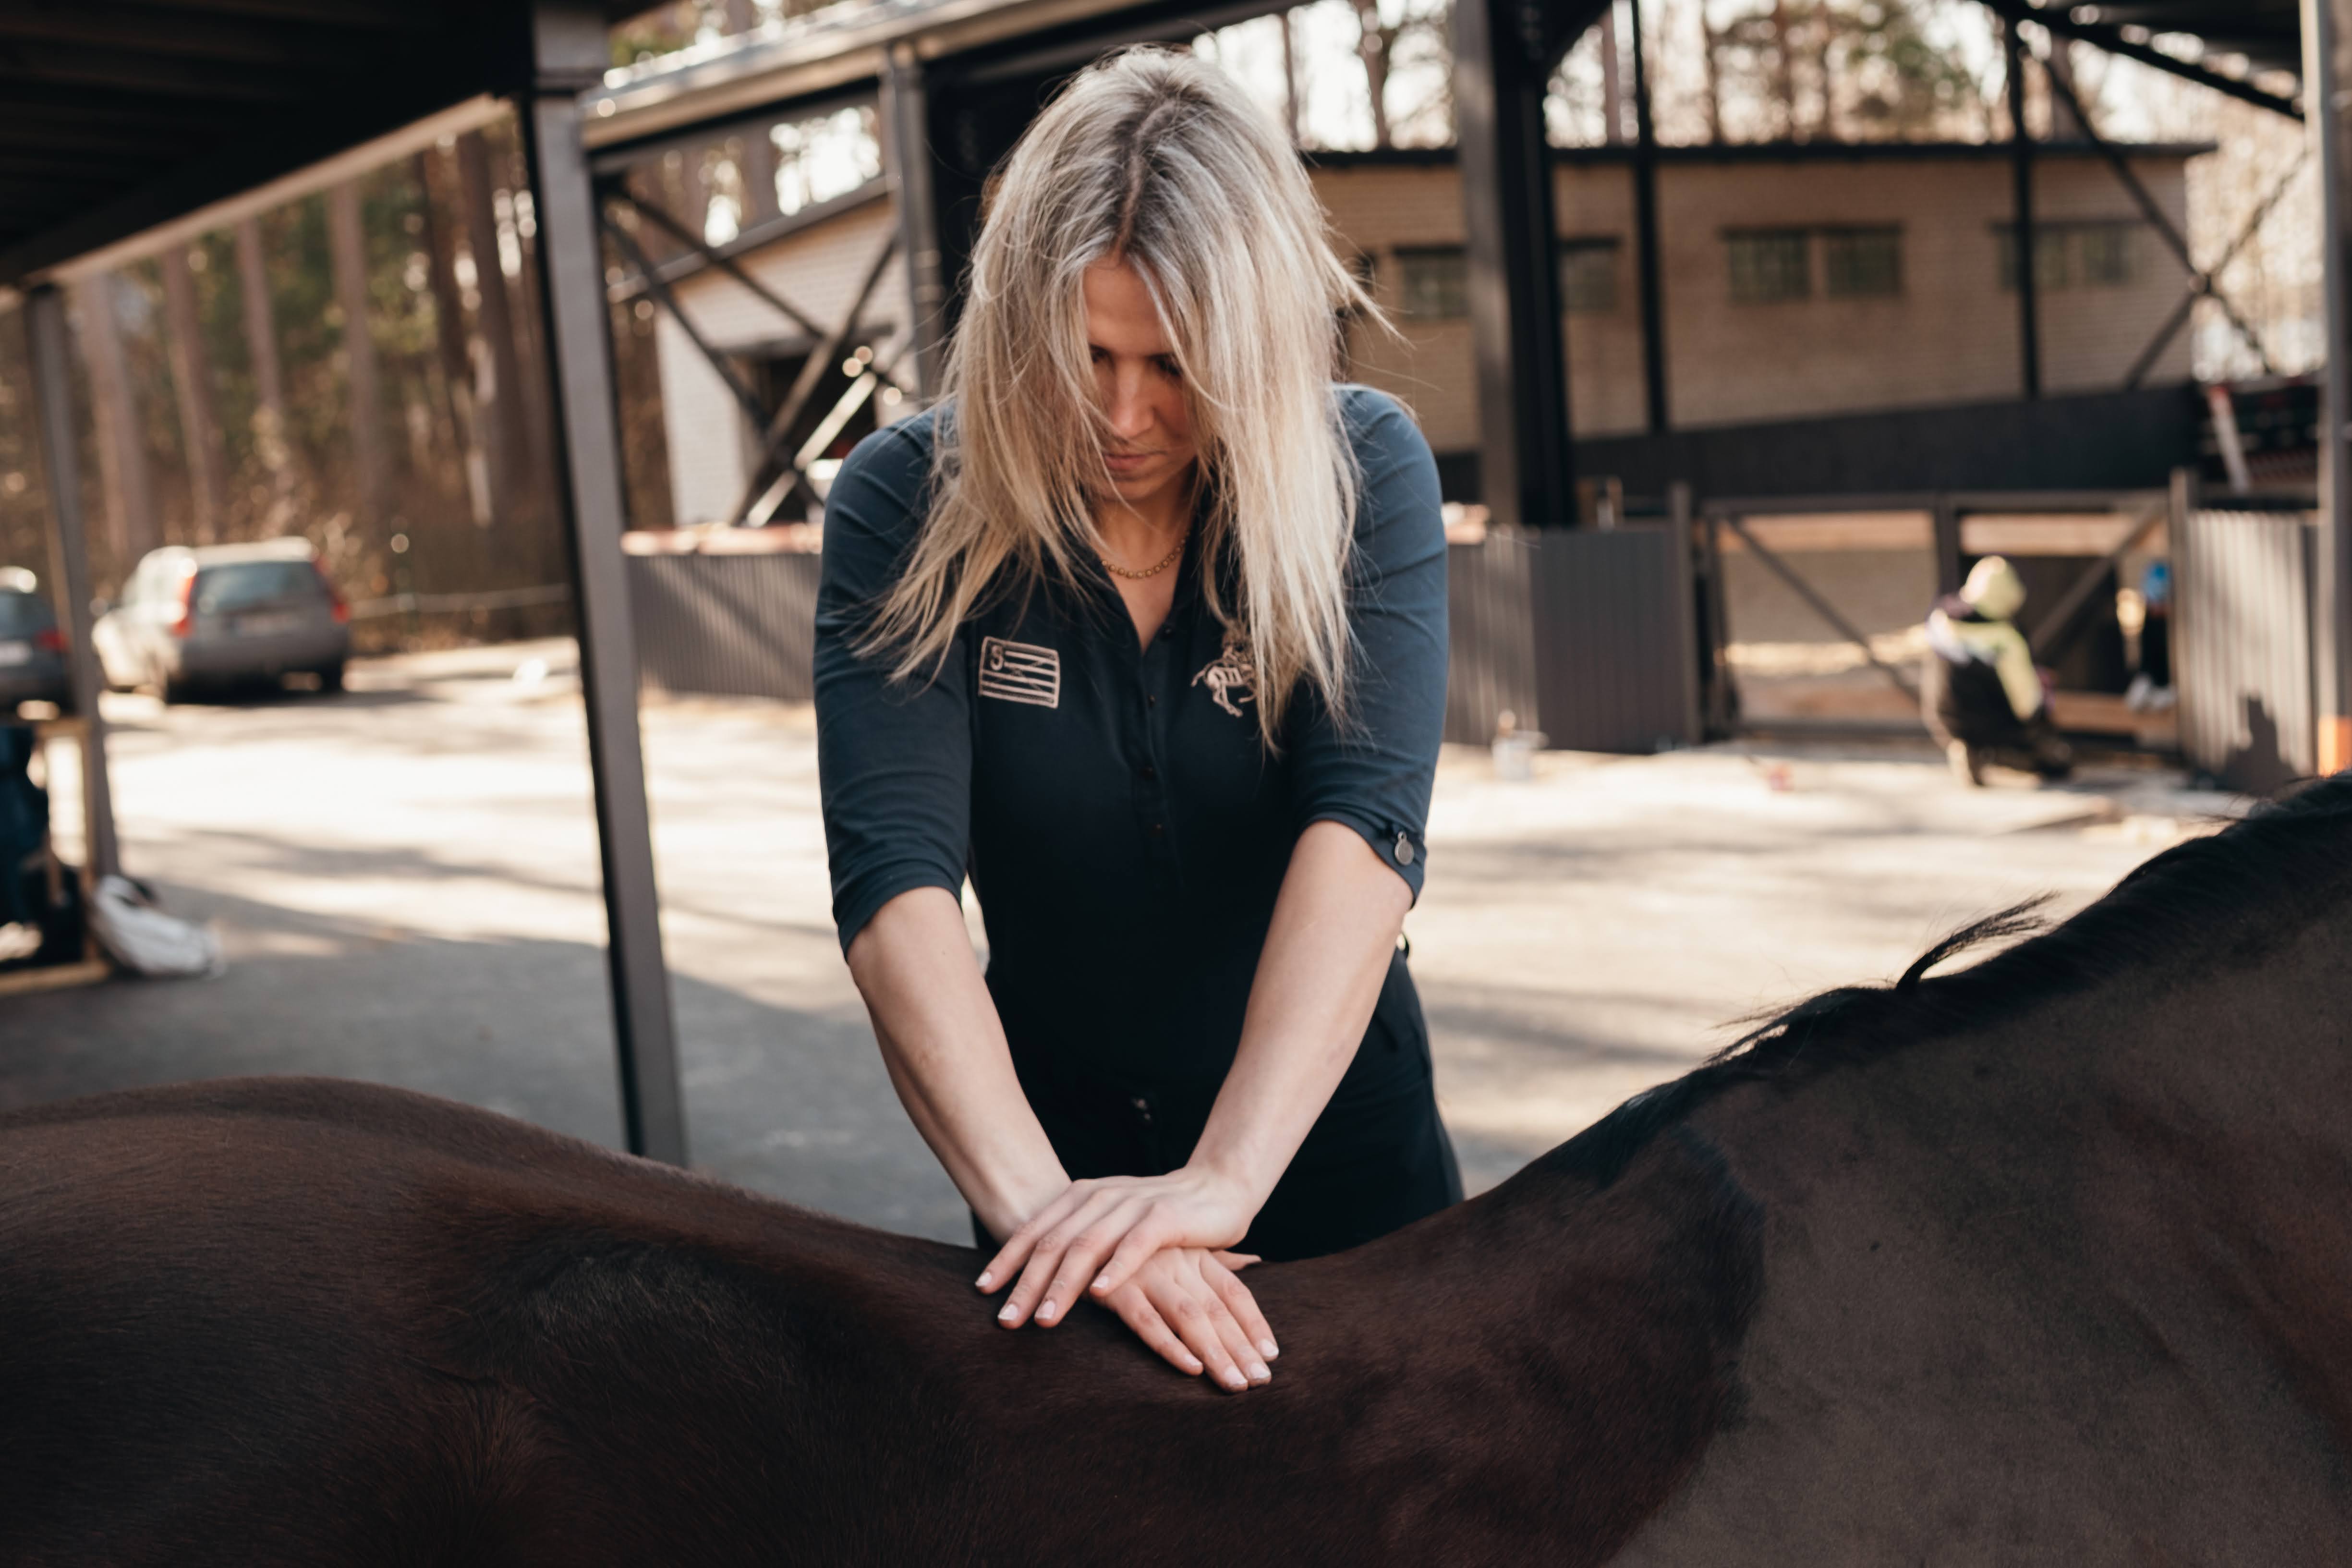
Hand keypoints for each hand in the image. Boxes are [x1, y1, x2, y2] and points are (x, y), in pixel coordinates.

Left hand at [977, 1166, 1260, 1332]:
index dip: (1006, 1261)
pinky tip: (1099, 1294)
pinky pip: (1134, 1246)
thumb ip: (1075, 1237)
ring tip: (1043, 1319)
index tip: (982, 1292)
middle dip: (1025, 1285)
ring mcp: (1130, 1206)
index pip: (1034, 1231)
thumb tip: (1031, 1270)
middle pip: (1052, 1244)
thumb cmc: (1157, 1215)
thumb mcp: (1107, 1222)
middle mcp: (1099, 1197)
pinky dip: (1114, 1270)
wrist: (1216, 1189)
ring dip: (1062, 1286)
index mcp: (1080, 1195)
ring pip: (1086, 1248)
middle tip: (1005, 1321)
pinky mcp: (1164, 1218)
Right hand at [1094, 1246, 1275, 1390]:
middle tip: (1261, 1382)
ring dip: (1216, 1354)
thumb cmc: (1127, 1242)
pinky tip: (1191, 1368)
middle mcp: (1176, 1260)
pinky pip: (1147, 1320)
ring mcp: (1147, 1272)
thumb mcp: (1175, 1243)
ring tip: (1236, 1385)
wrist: (1067, 1221)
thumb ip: (1215, 1258)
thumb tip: (1255, 1259)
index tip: (1272, 1355)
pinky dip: (1170, 1345)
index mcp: (1193, 1252)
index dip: (1254, 1323)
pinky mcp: (1116, 1287)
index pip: (1234, 1291)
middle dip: (1242, 1348)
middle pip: (1218, 1309)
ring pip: (1190, 1317)